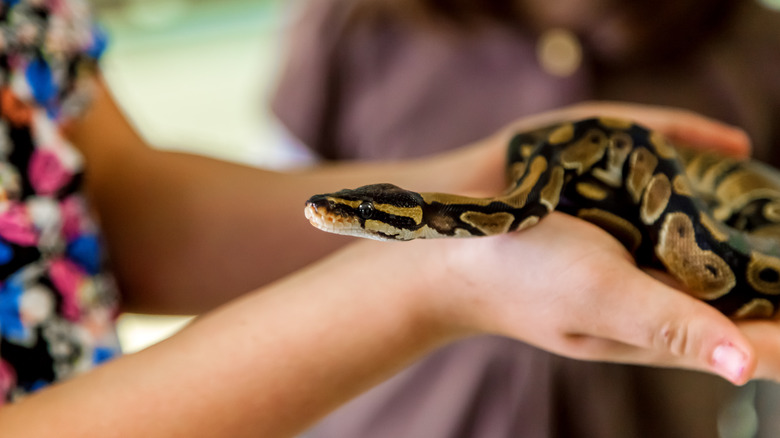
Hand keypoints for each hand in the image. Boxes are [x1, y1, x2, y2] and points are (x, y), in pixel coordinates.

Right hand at [418, 213, 756, 384]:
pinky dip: (700, 235)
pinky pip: (669, 253)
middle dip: (778, 293)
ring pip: (707, 282)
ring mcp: (625, 286)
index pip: (749, 344)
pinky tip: (708, 210)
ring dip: (747, 265)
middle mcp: (647, 311)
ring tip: (771, 229)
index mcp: (651, 330)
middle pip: (738, 312)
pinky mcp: (604, 261)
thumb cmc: (518, 271)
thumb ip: (671, 324)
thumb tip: (747, 367)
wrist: (446, 254)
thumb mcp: (599, 292)